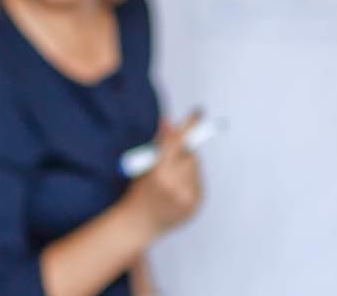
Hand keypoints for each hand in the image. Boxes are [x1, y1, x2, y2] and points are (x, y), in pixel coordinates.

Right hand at [123, 119, 202, 235]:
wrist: (138, 225)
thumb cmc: (137, 192)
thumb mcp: (142, 166)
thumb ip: (158, 144)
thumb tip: (170, 122)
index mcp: (158, 174)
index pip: (177, 143)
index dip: (189, 126)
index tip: (199, 112)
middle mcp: (175, 187)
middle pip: (190, 155)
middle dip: (184, 150)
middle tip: (173, 155)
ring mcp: (187, 198)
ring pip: (195, 168)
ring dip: (186, 166)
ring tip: (171, 179)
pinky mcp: (195, 205)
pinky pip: (198, 182)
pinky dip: (190, 180)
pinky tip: (177, 189)